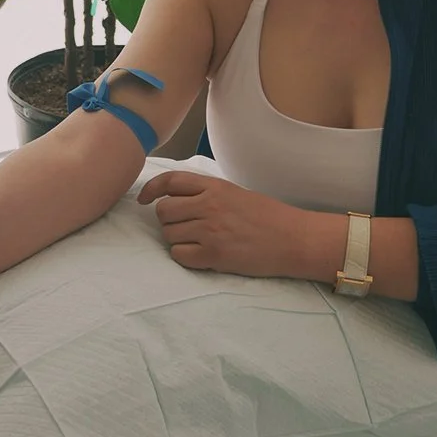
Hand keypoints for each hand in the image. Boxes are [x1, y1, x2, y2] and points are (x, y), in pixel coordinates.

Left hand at [137, 169, 303, 277]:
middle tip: (185, 226)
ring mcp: (210, 230)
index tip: (143, 199)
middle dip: (168, 220)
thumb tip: (174, 198)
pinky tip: (199, 255)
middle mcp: (208, 205)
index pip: (170, 181)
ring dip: (177, 239)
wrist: (293, 238)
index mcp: (214, 186)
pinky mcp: (214, 255)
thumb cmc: (267, 216)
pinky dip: (184, 256)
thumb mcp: (234, 193)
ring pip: (169, 234)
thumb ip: (205, 192)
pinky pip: (179, 255)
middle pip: (164, 211)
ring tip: (197, 241)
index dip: (151, 189)